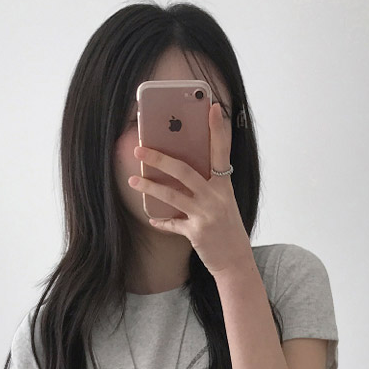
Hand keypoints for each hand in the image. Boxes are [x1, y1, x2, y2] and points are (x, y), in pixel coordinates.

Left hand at [128, 101, 239, 275]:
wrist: (236, 261)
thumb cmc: (228, 227)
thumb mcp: (224, 201)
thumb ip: (209, 185)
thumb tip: (181, 168)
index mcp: (224, 185)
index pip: (222, 151)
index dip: (218, 129)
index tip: (213, 107)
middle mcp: (216, 197)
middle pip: (184, 170)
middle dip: (159, 158)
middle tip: (140, 149)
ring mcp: (206, 215)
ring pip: (172, 195)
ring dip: (150, 187)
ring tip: (132, 181)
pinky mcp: (196, 233)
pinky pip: (172, 224)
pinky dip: (160, 221)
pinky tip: (151, 217)